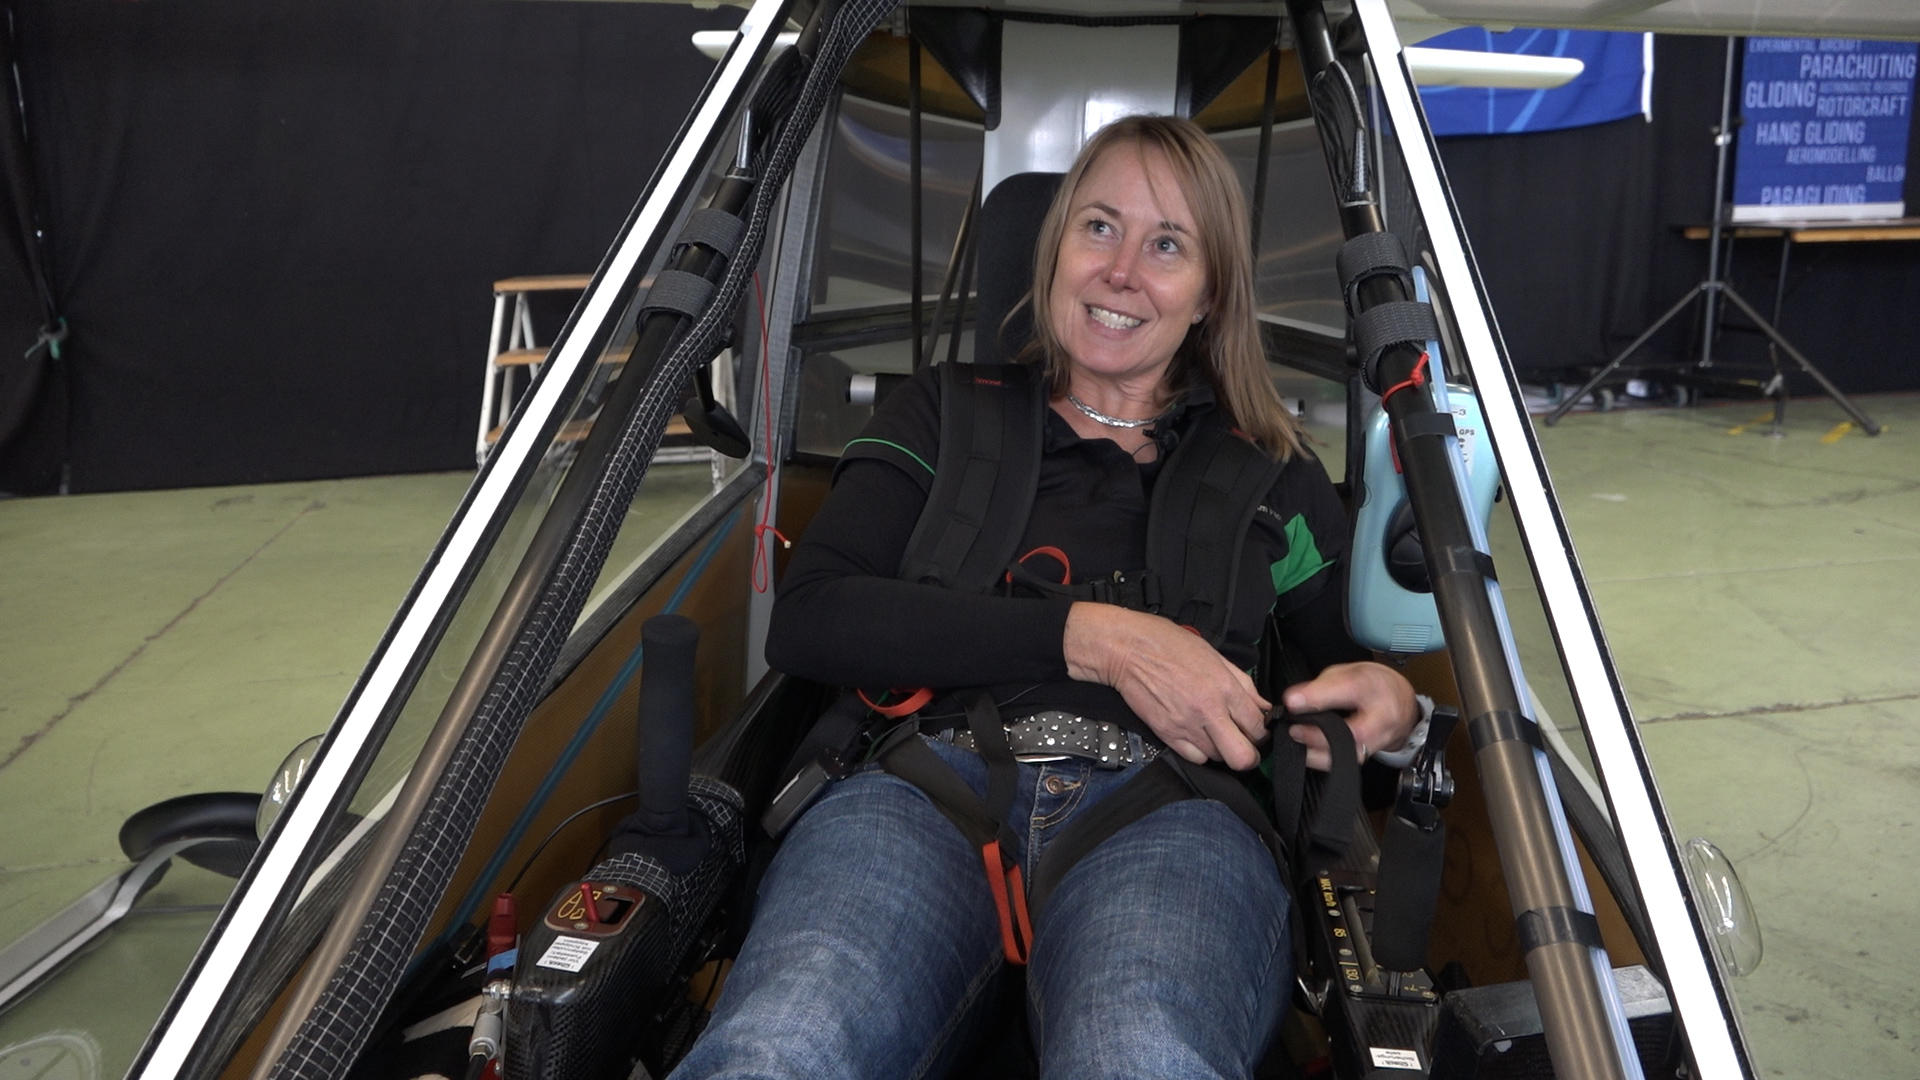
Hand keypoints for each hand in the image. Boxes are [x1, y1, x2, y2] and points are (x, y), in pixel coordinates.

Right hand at [1063, 602, 1269, 769]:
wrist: (1128, 649)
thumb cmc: (1168, 644)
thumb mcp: (1214, 655)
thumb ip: (1242, 683)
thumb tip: (1261, 705)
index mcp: (1225, 688)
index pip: (1258, 726)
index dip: (1262, 731)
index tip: (1257, 729)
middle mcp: (1208, 711)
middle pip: (1243, 757)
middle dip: (1249, 754)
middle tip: (1245, 744)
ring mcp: (1186, 726)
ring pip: (1219, 759)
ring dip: (1222, 749)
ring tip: (1216, 733)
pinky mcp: (1167, 734)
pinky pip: (1195, 758)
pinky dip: (1200, 752)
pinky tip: (1198, 736)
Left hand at [1282, 661, 1417, 771]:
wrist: (1402, 702)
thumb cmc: (1372, 685)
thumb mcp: (1347, 671)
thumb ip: (1321, 685)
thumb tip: (1294, 700)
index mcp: (1372, 685)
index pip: (1349, 688)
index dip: (1318, 696)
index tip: (1293, 702)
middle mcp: (1383, 714)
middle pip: (1356, 732)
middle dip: (1320, 735)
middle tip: (1295, 731)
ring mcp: (1382, 738)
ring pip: (1354, 754)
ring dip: (1321, 753)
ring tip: (1300, 746)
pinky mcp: (1375, 753)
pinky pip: (1351, 762)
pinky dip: (1328, 760)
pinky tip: (1312, 754)